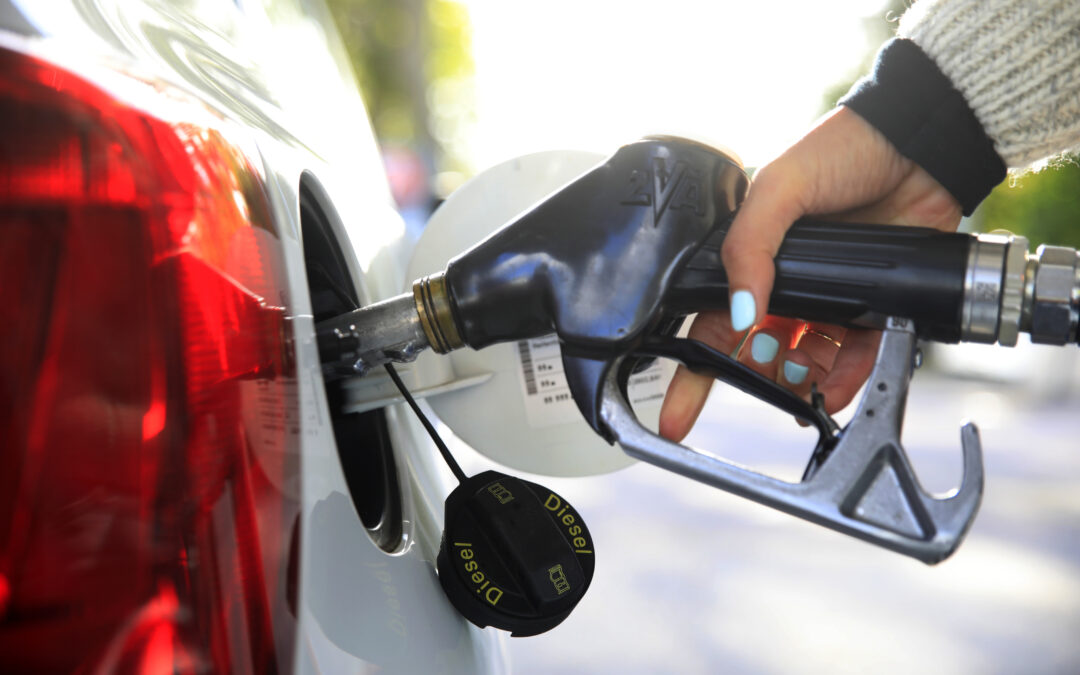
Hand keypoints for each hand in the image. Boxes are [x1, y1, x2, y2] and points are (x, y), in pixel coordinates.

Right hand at [658, 106, 963, 441]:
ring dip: (800, 385)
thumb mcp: (778, 187)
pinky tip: (836, 390)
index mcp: (751, 258)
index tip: (676, 418)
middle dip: (756, 379)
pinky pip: (854, 357)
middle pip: (759, 354)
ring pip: (805, 364)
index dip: (693, 374)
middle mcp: (786, 284)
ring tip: (804, 392)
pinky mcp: (874, 307)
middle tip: (766, 385)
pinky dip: (845, 379)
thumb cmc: (842, 149)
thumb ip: (749, 247)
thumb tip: (741, 312)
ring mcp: (830, 299)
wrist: (919, 141)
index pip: (712, 324)